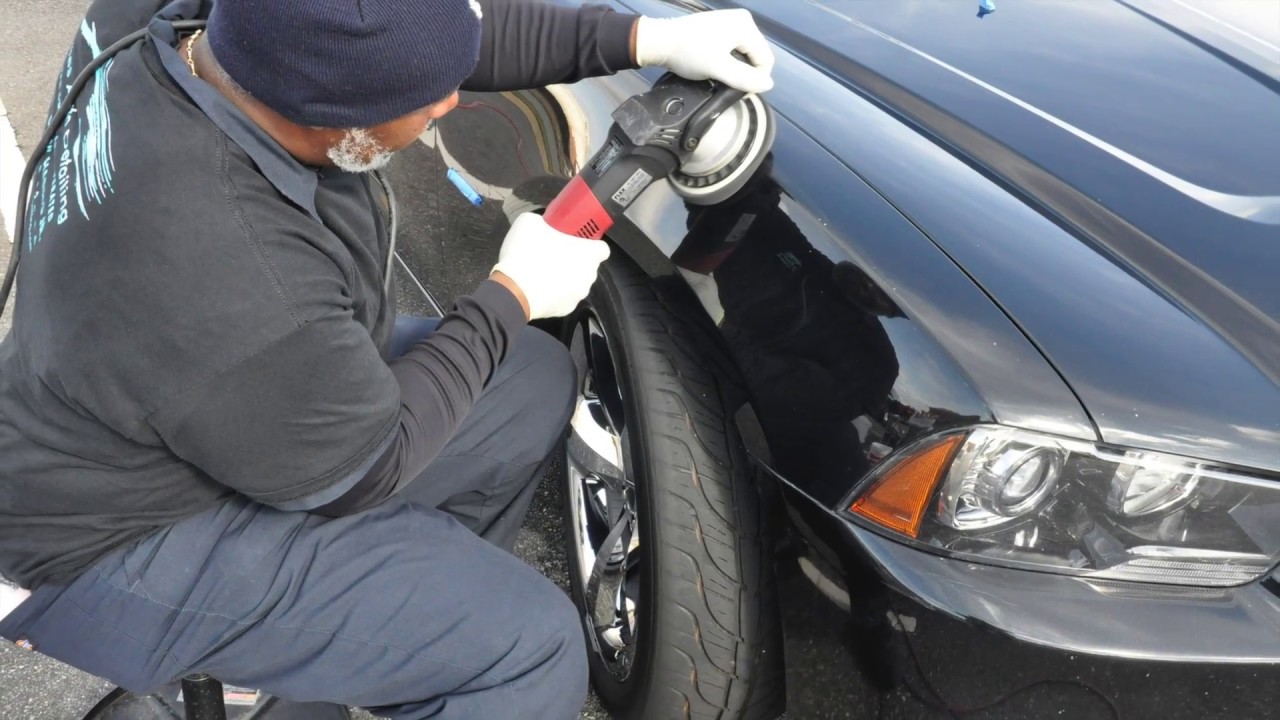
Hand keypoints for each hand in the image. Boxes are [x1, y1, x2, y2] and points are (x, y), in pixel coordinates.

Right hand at [491, 213, 611, 319]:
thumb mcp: (530, 222)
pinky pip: (564, 297)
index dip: (590, 243)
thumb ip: (543, 221)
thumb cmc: (528, 253)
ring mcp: (578, 295)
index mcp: (589, 253)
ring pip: (576, 283)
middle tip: (555, 252)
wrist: (514, 290)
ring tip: (543, 271)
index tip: (576, 241)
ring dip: (565, 276)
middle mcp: (589, 276)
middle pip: (588, 266)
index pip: (602, 248)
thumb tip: (542, 224)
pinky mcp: (566, 310)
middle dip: (575, 260)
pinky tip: (539, 287)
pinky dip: (555, 293)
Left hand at [633, 9, 774, 94]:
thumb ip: (744, 78)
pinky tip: (716, 67)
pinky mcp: (721, 27)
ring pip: (745, 54)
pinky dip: (729, 61)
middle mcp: (742, 20)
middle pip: (756, 56)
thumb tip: (769, 85)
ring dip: (737, 68)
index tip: (737, 91)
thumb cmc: (688, 53)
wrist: (660, 41)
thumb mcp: (718, 69)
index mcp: (746, 26)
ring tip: (720, 76)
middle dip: (746, 73)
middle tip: (726, 85)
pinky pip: (735, 49)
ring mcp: (731, 22)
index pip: (765, 60)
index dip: (756, 80)